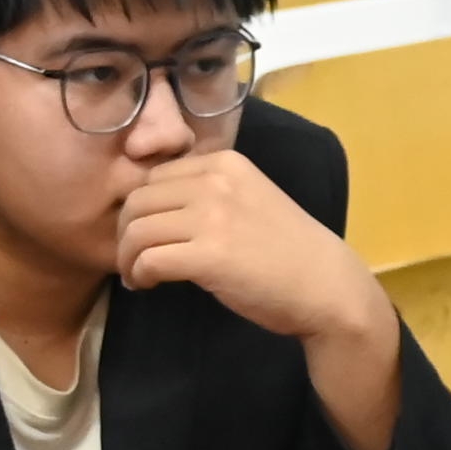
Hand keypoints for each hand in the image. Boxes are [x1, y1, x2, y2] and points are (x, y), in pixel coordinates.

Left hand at [114, 146, 405, 449]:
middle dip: (125, 233)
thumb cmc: (287, 250)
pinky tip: (147, 285)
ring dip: (128, 257)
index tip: (145, 234)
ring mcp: (212, 217)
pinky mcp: (209, 255)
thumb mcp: (248, 200)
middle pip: (137, 200)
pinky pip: (149, 260)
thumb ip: (208, 194)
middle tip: (133, 259)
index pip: (154, 176)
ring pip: (137, 231)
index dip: (140, 208)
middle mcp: (215, 181)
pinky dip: (139, 275)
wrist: (325, 286)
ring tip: (138, 276)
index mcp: (224, 163)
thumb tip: (154, 208)